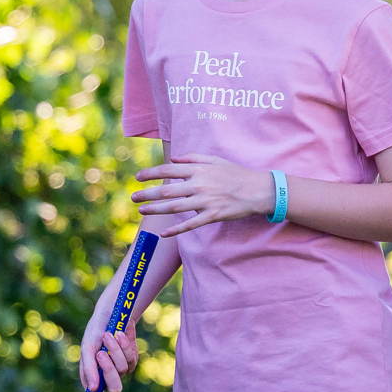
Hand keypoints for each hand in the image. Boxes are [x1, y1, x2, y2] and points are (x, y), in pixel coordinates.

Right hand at [77, 324, 140, 391]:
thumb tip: (92, 389)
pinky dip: (124, 345)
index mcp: (92, 377)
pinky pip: (131, 358)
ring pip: (122, 369)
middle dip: (109, 370)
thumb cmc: (95, 332)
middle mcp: (106, 376)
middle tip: (101, 354)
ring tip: (108, 335)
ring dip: (115, 350)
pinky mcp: (131, 359)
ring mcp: (120, 368)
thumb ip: (89, 368)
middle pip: (114, 386)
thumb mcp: (88, 348)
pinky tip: (119, 334)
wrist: (112, 314)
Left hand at [132, 156, 272, 237]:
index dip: (151, 173)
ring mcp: (205, 201)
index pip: (169, 170)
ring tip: (141, 211)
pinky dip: (177, 230)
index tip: (138, 177)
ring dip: (156, 209)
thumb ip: (193, 158)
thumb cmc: (236, 173)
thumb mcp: (215, 160)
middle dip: (148, 193)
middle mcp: (199, 184)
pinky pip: (191, 224)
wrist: (258, 190)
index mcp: (199, 169)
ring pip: (175, 207)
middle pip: (167, 189)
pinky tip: (164, 234)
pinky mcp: (213, 215)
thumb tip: (173, 159)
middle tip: (133, 197)